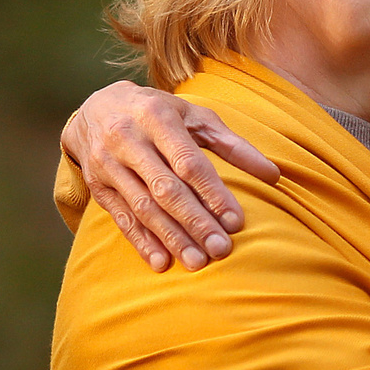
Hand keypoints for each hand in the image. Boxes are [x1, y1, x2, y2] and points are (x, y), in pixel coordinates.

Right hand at [63, 82, 279, 271]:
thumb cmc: (159, 113)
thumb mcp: (195, 117)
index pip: (188, 162)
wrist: (95, 107)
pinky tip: (161, 262)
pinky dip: (141, 242)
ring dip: (171, 238)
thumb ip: (233, 145)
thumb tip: (274, 175)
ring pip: (143, 207)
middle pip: (165, 189)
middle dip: (195, 222)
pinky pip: (121, 218)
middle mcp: (128, 139)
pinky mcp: (98, 185)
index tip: (235, 222)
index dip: (213, 193)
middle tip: (221, 250)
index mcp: (157, 117)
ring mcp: (108, 164)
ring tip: (197, 262)